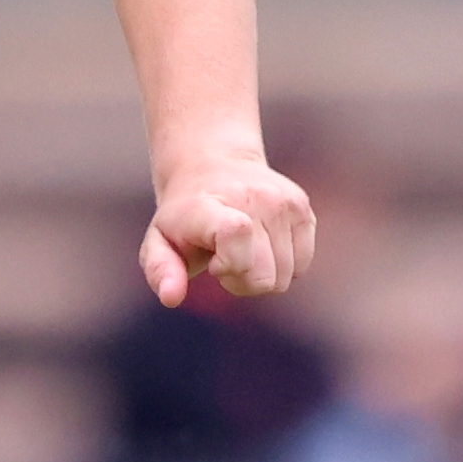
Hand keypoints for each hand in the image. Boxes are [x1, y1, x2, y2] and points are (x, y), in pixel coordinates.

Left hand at [137, 141, 314, 308]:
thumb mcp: (159, 241)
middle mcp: (253, 197)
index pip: (237, 234)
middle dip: (243, 282)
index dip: (231, 265)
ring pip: (286, 277)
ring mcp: (282, 200)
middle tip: (224, 260)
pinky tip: (262, 244)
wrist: (212, 163)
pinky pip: (302, 264)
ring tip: (242, 250)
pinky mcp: (301, 205)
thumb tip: (170, 298)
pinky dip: (283, 264)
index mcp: (210, 206)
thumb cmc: (184, 216)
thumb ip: (160, 270)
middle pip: (265, 276)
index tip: (214, 262)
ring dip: (263, 274)